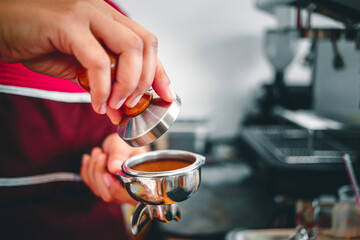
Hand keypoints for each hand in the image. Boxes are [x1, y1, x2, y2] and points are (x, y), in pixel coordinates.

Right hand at [0, 0, 175, 123]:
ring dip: (128, 84)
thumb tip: (120, 110)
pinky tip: (98, 104)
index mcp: (109, 20)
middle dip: (145, 80)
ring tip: (116, 106)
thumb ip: (103, 84)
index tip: (167, 95)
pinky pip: (98, 60)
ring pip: (129, 48)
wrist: (3, 28)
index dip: (160, 71)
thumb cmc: (39, 43)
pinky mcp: (67, 23)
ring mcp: (86, 14)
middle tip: (133, 105)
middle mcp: (102, 12)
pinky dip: (103, 88)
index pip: (146, 43)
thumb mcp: (79, 66)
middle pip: (144, 43)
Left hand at [80, 133, 148, 204]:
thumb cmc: (128, 144)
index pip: (131, 196)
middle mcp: (128, 191)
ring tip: (98, 152)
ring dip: (93, 169)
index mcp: (142, 182)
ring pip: (97, 189)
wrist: (122, 143)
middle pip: (109, 195)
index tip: (108, 175)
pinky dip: (87, 169)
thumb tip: (114, 167)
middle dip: (100, 173)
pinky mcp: (103, 188)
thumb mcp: (125, 145)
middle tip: (102, 154)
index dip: (117, 190)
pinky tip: (90, 158)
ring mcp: (115, 192)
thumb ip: (120, 155)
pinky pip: (90, 183)